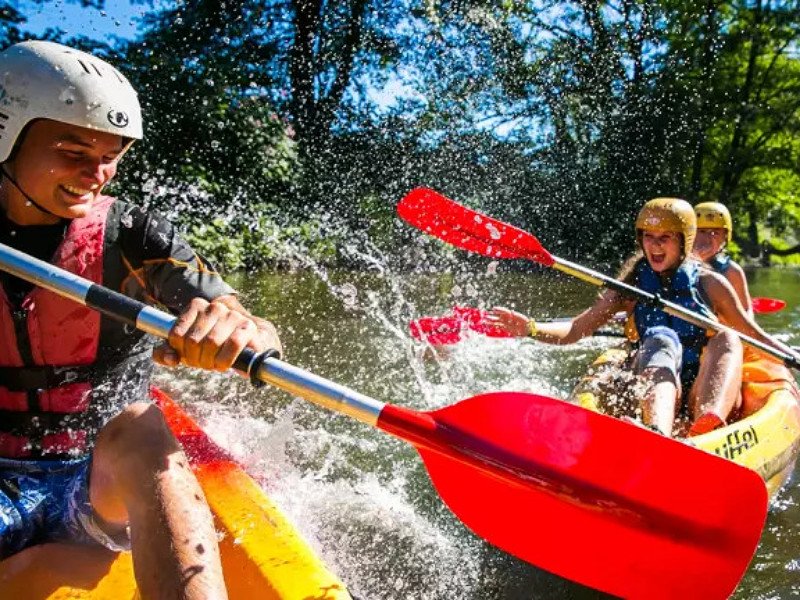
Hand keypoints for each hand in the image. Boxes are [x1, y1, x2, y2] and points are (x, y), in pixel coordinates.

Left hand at [153, 296, 282, 370]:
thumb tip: (170, 359)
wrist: (250, 342)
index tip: (190, 356)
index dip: (181, 353)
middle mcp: (215, 307)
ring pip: (212, 343)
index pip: (176, 335)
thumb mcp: (186, 348)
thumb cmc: (215, 345)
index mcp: (197, 306)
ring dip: (211, 362)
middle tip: (204, 364)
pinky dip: (226, 359)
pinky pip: (233, 344)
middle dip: (196, 360)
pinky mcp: (248, 327)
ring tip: (215, 364)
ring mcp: (233, 315)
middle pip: (193, 341)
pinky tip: (225, 364)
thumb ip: (167, 353)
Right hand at [484, 307, 532, 336]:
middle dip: (491, 316)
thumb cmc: (525, 322)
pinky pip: (499, 328)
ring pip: (496, 322)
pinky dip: (495, 327)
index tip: (493, 308)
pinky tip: (490, 327)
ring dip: (491, 322)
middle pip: (497, 317)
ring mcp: (506, 324)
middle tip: (485, 316)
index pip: (503, 311)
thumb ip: (515, 315)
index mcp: (510, 314)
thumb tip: (511, 312)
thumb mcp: (521, 318)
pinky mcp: (506, 329)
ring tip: (485, 322)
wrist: (527, 329)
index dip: (498, 310)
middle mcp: (507, 319)